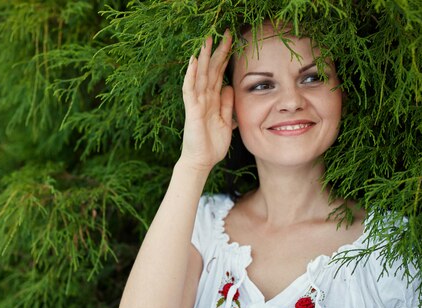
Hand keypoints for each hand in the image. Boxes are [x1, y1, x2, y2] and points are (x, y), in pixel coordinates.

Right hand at [180, 30, 233, 171]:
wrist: (202, 161)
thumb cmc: (212, 144)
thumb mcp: (226, 121)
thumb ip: (227, 104)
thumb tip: (230, 86)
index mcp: (213, 100)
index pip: (219, 74)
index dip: (225, 58)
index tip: (232, 42)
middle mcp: (204, 98)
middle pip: (211, 70)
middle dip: (217, 52)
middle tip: (224, 33)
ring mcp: (196, 103)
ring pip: (200, 76)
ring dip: (203, 58)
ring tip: (206, 40)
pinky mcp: (191, 111)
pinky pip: (190, 90)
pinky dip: (191, 76)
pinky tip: (193, 62)